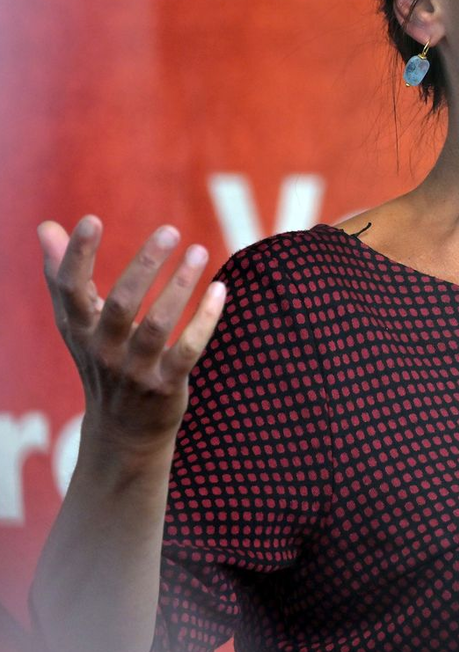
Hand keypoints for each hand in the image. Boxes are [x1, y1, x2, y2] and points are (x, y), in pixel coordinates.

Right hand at [37, 216, 225, 453]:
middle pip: (121, 303)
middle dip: (145, 264)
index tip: (92, 219)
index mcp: (79, 330)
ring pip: (158, 324)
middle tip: (169, 230)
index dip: (78, 255)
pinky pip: (188, 350)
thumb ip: (63, 276)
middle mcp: (103, 350)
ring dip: (180, 285)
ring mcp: (135, 370)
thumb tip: (46, 226)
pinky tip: (220, 289)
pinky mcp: (166, 385)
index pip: (70, 289)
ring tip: (199, 251)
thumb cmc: (101, 363)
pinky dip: (205, 319)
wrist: (123, 432)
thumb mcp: (77, 325)